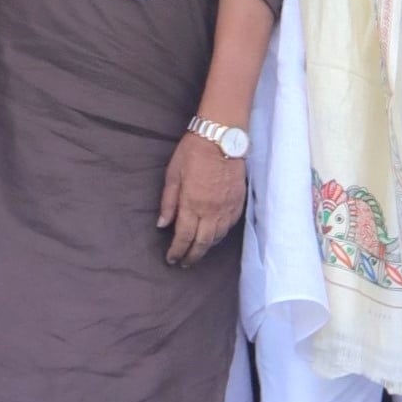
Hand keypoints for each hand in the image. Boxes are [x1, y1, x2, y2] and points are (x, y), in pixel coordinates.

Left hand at [158, 131, 245, 264]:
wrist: (222, 137)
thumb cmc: (193, 153)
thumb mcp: (172, 175)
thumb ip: (168, 202)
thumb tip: (162, 224)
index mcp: (192, 204)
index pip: (183, 237)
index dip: (176, 251)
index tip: (171, 259)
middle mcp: (211, 210)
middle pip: (203, 243)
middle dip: (192, 256)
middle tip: (185, 263)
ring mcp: (227, 206)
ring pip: (218, 236)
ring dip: (207, 246)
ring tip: (199, 249)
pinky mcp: (239, 200)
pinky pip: (231, 224)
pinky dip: (222, 233)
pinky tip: (216, 234)